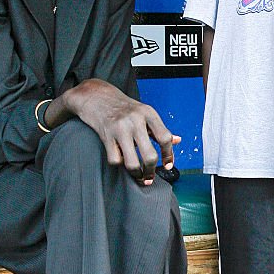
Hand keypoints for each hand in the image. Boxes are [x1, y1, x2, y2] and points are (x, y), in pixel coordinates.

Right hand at [57, 79, 180, 184]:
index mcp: (148, 113)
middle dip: (151, 171)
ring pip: (132, 162)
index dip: (168, 155)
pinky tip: (122, 161)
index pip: (165, 138)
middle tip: (150, 177)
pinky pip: (115, 160)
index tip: (168, 165)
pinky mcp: (106, 136)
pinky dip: (120, 164)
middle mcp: (135, 120)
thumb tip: (177, 140)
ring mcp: (120, 128)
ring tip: (138, 176)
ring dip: (137, 174)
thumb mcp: (144, 112)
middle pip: (150, 155)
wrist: (96, 96)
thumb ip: (159, 128)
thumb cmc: (123, 106)